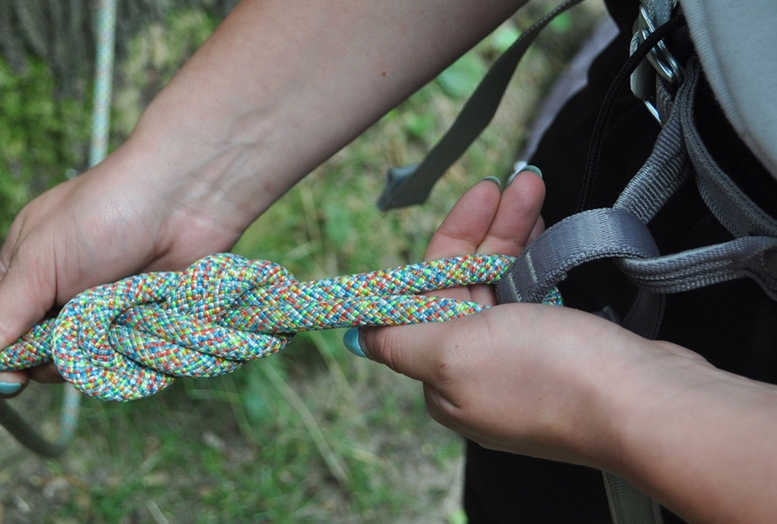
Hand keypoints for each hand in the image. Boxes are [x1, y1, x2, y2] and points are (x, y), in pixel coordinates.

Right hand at [0, 133, 261, 393]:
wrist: (190, 194)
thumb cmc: (109, 212)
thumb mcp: (41, 260)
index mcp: (26, 274)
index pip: (0, 338)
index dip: (3, 361)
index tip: (11, 379)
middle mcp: (65, 297)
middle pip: (45, 359)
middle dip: (56, 356)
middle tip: (75, 334)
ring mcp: (107, 312)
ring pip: (89, 364)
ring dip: (98, 352)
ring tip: (115, 317)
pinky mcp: (146, 323)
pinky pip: (130, 361)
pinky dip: (133, 352)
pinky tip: (141, 328)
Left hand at [354, 169, 699, 466]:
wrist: (645, 403)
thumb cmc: (546, 375)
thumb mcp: (452, 354)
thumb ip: (400, 339)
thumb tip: (357, 338)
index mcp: (441, 377)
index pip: (426, 297)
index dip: (447, 244)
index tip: (475, 196)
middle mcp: (475, 371)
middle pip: (465, 285)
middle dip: (486, 229)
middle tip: (515, 181)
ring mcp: (521, 362)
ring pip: (503, 283)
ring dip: (514, 234)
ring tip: (534, 187)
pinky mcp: (561, 353)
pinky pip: (536, 296)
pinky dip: (538, 260)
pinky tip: (547, 228)